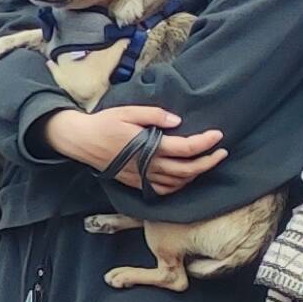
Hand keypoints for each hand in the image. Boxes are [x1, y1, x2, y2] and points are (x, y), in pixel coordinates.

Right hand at [44, 103, 225, 195]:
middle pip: (187, 170)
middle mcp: (148, 165)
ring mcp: (142, 176)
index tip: (218, 135)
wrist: (81, 141)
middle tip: (221, 152)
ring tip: (206, 163)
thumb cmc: (104, 123)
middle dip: (208, 162)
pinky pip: (163, 190)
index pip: (186, 148)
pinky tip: (184, 177)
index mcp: (149, 146)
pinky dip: (178, 186)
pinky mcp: (136, 182)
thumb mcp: (128, 111)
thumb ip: (154, 115)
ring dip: (195, 175)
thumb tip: (177, 121)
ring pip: (177, 183)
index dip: (205, 143)